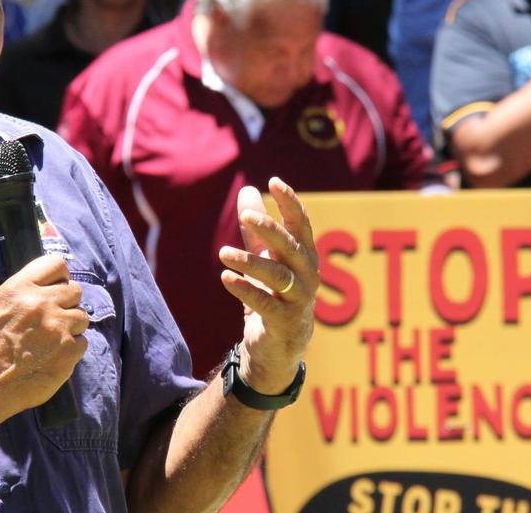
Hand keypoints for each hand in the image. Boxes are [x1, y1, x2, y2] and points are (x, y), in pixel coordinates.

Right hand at [0, 254, 88, 419]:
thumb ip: (17, 293)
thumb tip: (38, 287)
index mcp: (19, 288)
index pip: (56, 264)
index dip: (59, 277)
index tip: (56, 288)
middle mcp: (41, 303)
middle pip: (75, 290)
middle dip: (66, 304)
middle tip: (52, 319)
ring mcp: (58, 327)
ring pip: (82, 316)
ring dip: (71, 327)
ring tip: (51, 340)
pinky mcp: (69, 350)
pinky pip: (83, 342)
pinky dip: (72, 349)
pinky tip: (53, 356)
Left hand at [218, 178, 317, 395]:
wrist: (278, 348)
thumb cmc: (275, 296)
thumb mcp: (266, 259)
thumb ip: (256, 230)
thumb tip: (248, 189)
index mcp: (304, 255)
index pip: (300, 224)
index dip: (290, 202)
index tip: (274, 181)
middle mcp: (307, 275)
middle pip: (290, 246)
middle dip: (270, 228)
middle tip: (246, 214)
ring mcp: (299, 299)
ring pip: (277, 274)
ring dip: (250, 261)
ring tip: (223, 252)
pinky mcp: (284, 322)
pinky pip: (264, 303)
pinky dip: (246, 289)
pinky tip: (226, 277)